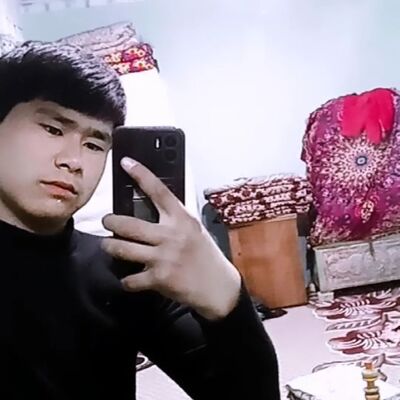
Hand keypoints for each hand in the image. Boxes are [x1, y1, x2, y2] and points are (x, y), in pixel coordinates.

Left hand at [101, 157, 240, 319]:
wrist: (218, 287)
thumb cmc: (206, 255)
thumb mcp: (194, 230)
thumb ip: (175, 219)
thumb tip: (153, 205)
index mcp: (182, 219)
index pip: (159, 191)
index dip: (141, 174)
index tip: (125, 162)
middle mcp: (171, 235)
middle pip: (129, 223)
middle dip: (111, 221)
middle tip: (107, 221)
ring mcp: (163, 257)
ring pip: (122, 249)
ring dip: (110, 247)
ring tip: (108, 245)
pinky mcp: (159, 279)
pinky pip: (130, 279)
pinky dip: (126, 280)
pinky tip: (128, 279)